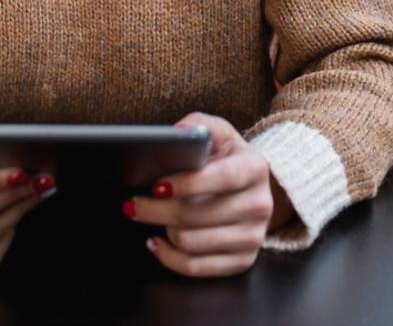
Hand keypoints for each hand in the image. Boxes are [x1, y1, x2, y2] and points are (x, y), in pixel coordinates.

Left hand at [125, 113, 281, 277]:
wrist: (251, 186)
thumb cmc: (226, 157)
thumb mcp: (217, 132)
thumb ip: (199, 124)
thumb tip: (178, 133)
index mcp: (255, 168)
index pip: (221, 178)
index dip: (186, 183)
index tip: (156, 185)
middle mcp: (260, 205)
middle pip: (197, 215)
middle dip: (156, 209)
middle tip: (132, 203)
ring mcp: (254, 237)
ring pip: (191, 242)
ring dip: (162, 229)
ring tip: (148, 215)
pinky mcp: (243, 261)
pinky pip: (196, 267)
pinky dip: (168, 256)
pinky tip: (156, 241)